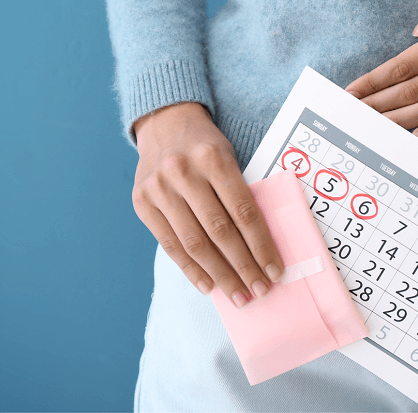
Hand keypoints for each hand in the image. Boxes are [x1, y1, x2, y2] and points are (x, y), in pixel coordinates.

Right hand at [130, 102, 282, 307]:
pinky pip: (169, 245)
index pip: (244, 212)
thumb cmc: (206, 147)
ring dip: (220, 275)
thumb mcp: (229, 157)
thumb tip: (260, 249)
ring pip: (194, 243)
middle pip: (220, 232)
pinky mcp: (142, 202)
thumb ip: (241, 195)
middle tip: (260, 291)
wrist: (164, 123)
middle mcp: (183, 173)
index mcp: (214, 159)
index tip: (275, 271)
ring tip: (238, 294)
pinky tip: (208, 286)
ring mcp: (159, 189)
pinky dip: (191, 269)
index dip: (261, 246)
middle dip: (243, 267)